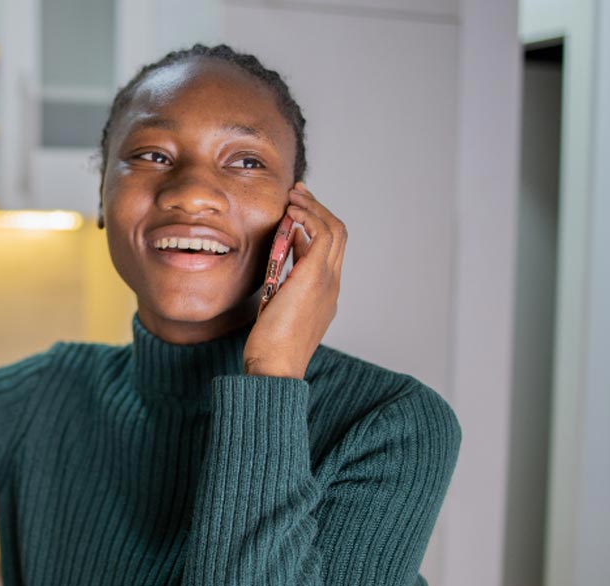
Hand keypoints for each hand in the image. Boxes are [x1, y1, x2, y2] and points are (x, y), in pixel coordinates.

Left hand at [243, 182, 346, 378]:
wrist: (275, 367)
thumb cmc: (270, 346)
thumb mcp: (278, 308)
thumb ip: (283, 284)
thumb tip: (279, 262)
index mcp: (325, 293)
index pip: (329, 249)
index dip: (315, 225)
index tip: (296, 211)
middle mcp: (332, 285)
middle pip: (338, 234)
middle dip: (318, 208)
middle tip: (297, 193)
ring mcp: (327, 281)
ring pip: (334, 230)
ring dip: (314, 208)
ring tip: (293, 197)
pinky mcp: (314, 279)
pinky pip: (322, 235)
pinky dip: (309, 217)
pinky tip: (291, 213)